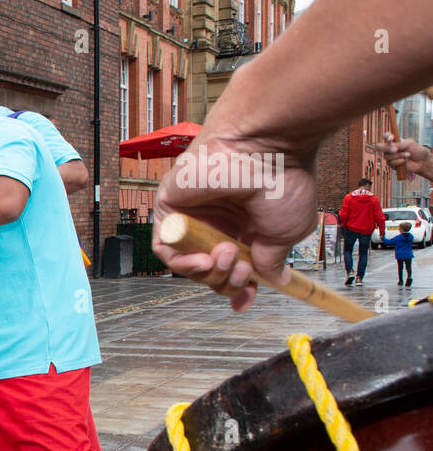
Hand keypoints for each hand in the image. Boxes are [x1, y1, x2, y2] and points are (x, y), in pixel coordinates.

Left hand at [152, 132, 316, 311]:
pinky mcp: (170, 209)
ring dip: (207, 272)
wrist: (265, 149)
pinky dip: (181, 263)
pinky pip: (164, 248)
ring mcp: (193, 217)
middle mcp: (218, 224)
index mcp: (245, 228)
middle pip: (209, 272)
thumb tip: (273, 280)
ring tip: (226, 255)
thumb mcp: (286, 233)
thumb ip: (271, 259)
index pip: (233, 268)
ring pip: (188, 265)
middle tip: (241, 270)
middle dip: (225, 281)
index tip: (245, 301)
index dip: (238, 289)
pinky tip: (202, 259)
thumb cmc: (282, 182)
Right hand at [380, 133, 429, 178]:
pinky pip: (390, 163)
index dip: (386, 137)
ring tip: (408, 155)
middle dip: (388, 148)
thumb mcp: (409, 144)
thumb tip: (390, 148)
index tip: (391, 139)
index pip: (386, 136)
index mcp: (394, 141)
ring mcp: (390, 156)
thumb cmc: (416, 150)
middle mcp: (390, 148)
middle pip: (380, 147)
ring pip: (387, 156)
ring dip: (398, 156)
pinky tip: (405, 161)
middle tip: (396, 150)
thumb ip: (398, 144)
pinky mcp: (392, 164)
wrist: (421, 161)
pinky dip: (399, 162)